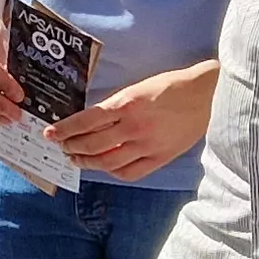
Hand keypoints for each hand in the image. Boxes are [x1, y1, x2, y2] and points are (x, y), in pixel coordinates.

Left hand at [49, 61, 218, 180]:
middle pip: (92, 144)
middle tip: (62, 147)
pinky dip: (114, 172)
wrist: (207, 95)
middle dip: (72, 147)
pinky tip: (106, 168)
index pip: (86, 121)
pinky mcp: (161, 157)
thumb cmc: (172, 86)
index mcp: (126, 104)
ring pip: (108, 161)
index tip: (50, 134)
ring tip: (76, 159)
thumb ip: (115, 106)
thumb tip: (90, 122)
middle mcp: (134, 126)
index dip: (64, 130)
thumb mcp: (138, 88)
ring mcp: (148, 145)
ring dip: (87, 162)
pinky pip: (130, 172)